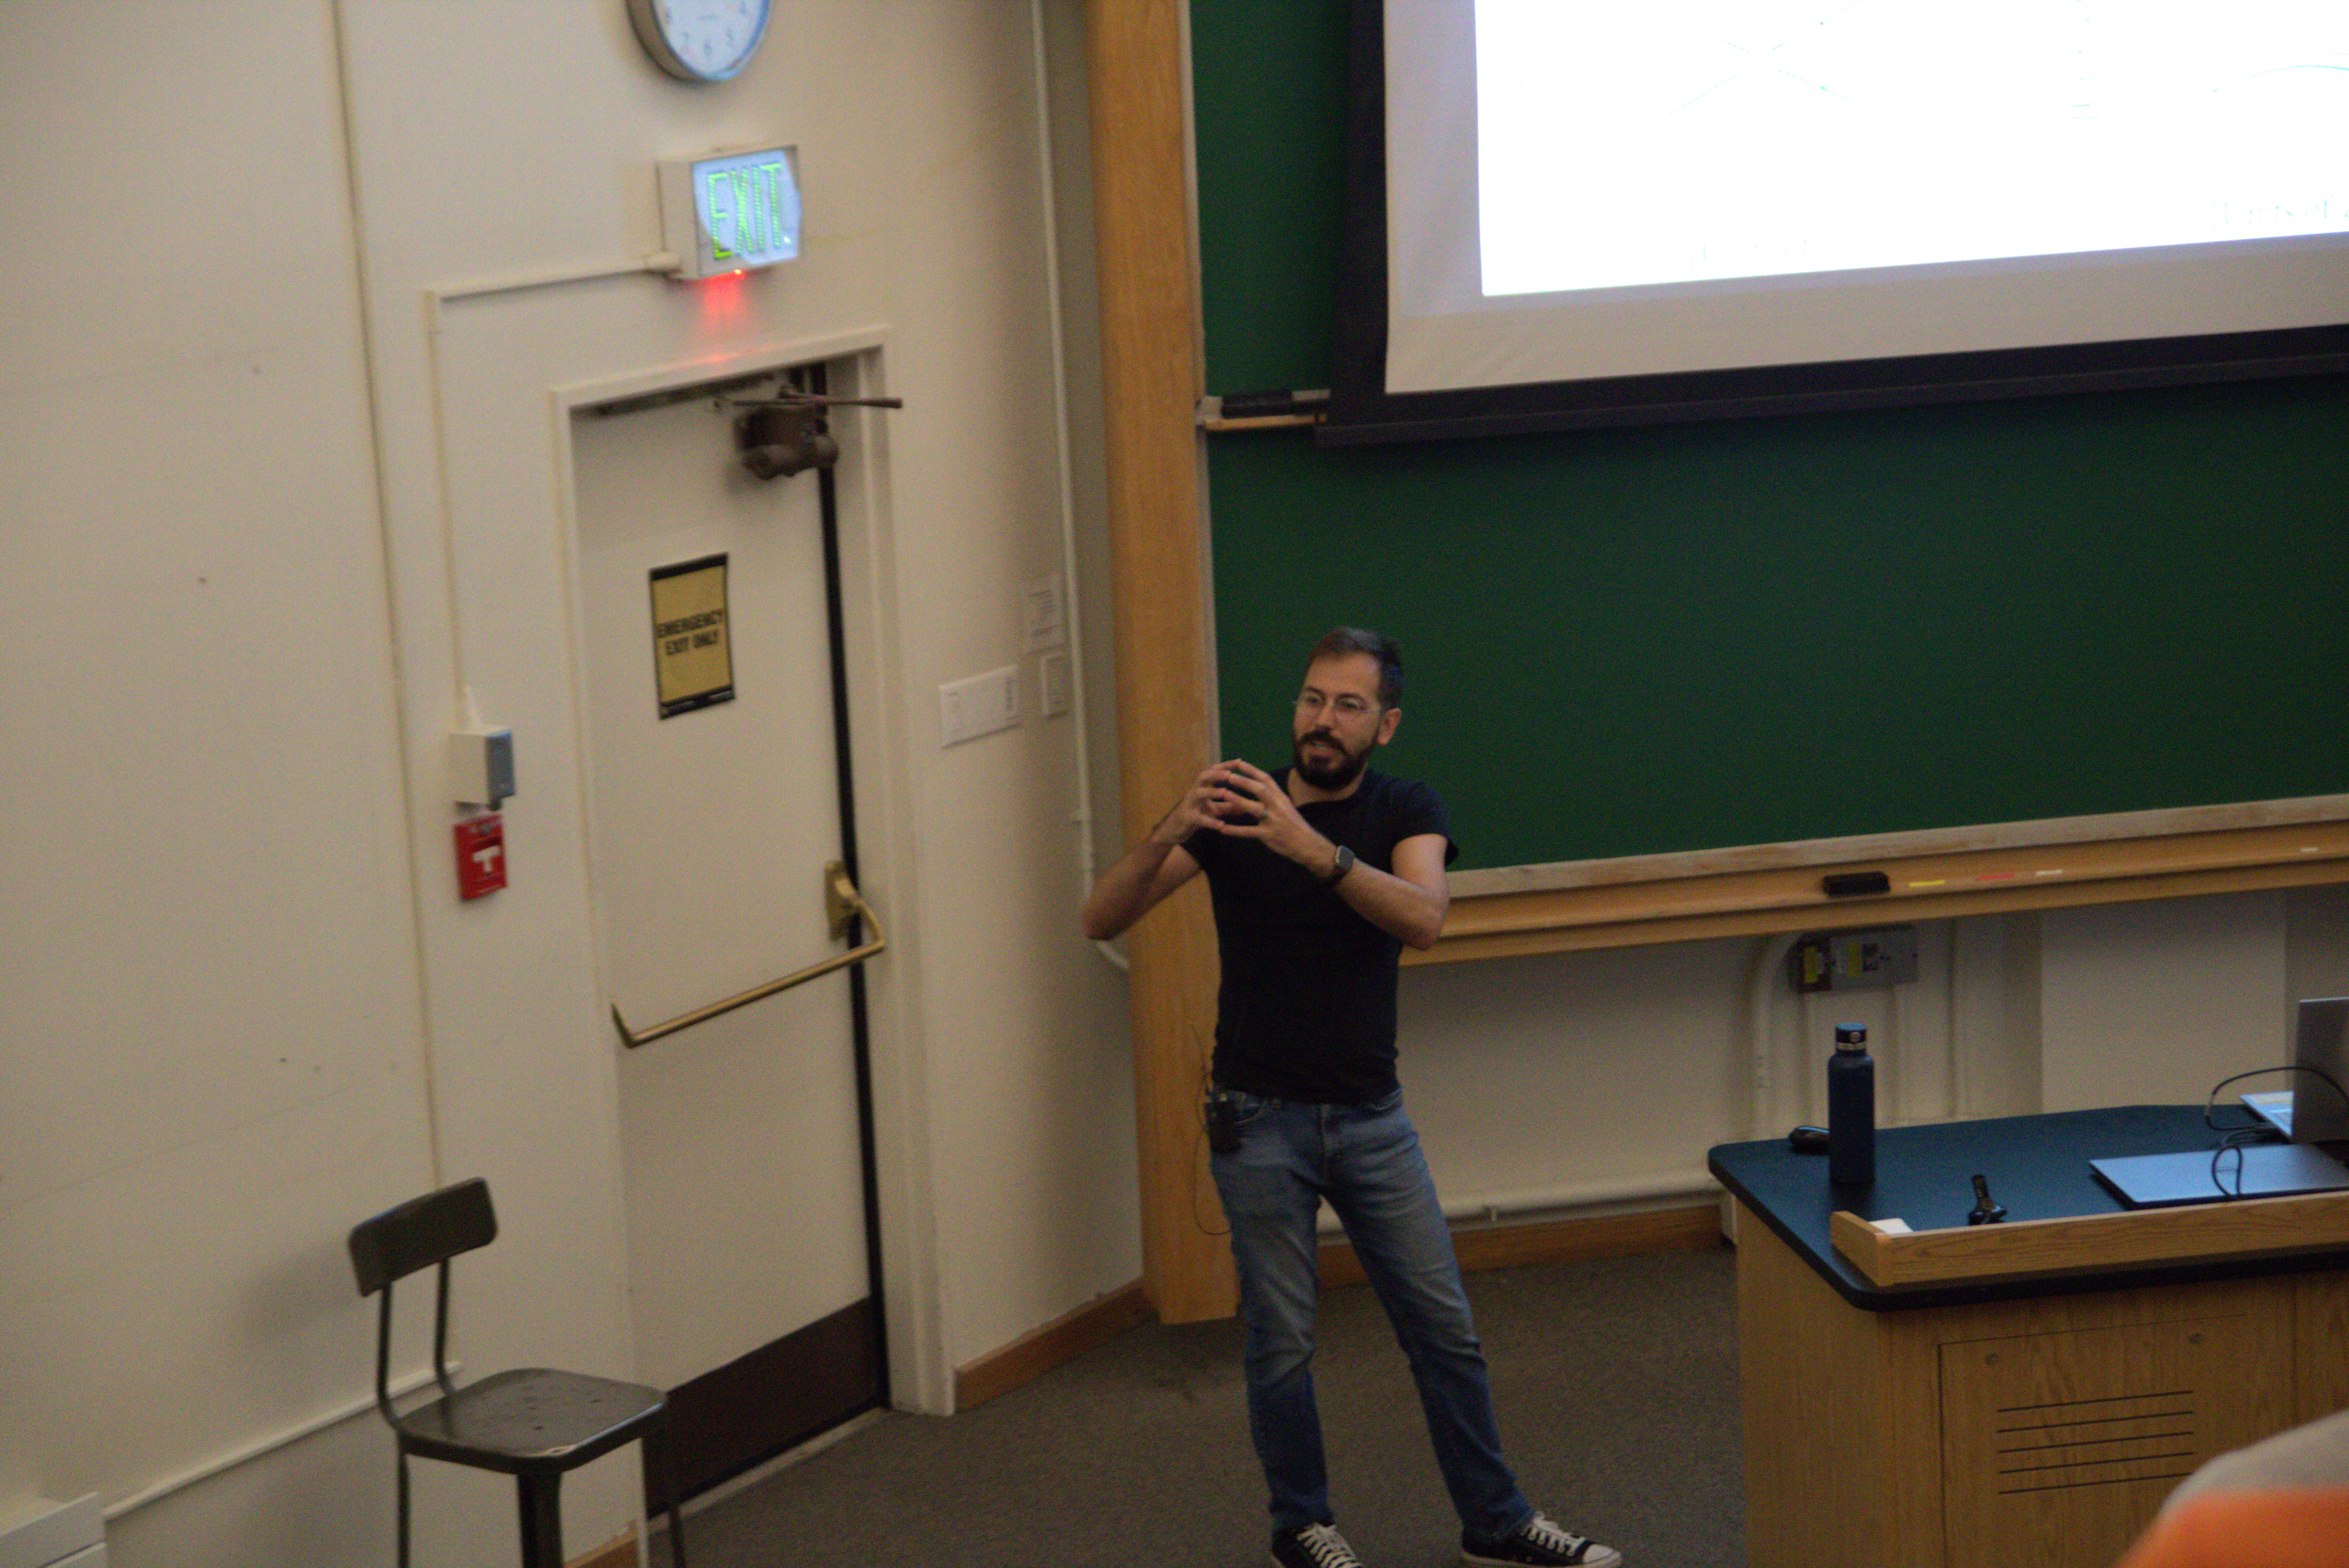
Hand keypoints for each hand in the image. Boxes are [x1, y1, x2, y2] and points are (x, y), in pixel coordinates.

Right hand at [1150, 760, 1267, 846]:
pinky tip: (1222, 825)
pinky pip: (1198, 818)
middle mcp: (1195, 793)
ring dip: (1212, 792)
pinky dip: (1210, 821)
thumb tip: (1247, 804)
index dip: (1225, 766)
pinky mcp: (1187, 818)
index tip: (1240, 761)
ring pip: (1198, 793)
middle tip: (1230, 774)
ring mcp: (1189, 805)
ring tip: (1225, 792)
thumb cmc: (1195, 817)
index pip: (1212, 772)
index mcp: (1202, 788)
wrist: (1173, 831)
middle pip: (1202, 777)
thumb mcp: (1213, 810)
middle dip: (1216, 774)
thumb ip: (1228, 806)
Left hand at [1199, 759, 1332, 871]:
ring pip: (1254, 808)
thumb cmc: (1295, 824)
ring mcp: (1273, 820)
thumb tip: (1260, 785)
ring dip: (1238, 800)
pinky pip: (1249, 832)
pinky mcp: (1268, 835)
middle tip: (1228, 775)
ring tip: (1223, 794)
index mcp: (1281, 797)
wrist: (1308, 844)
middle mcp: (1278, 806)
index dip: (1252, 770)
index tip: (1238, 762)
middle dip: (1244, 781)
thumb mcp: (1287, 806)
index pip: (1266, 779)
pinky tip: (1222, 828)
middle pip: (1260, 789)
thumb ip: (1274, 797)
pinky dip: (1235, 830)